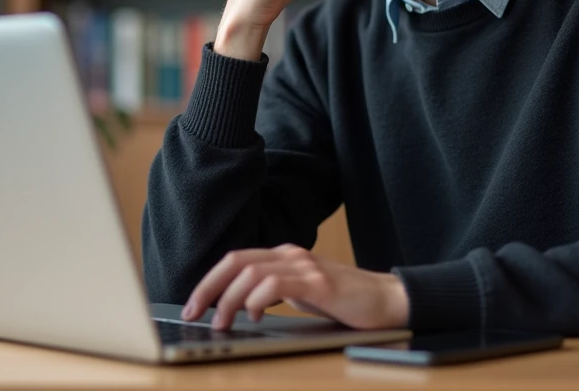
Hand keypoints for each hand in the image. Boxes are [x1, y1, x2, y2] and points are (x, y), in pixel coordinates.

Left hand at [180, 243, 409, 330]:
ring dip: (229, 299)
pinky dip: (258, 299)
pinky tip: (255, 315)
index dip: (209, 281)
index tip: (191, 306)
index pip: (235, 260)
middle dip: (208, 288)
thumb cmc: (344, 301)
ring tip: (222, 324)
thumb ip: (274, 292)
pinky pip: (277, 283)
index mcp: (284, 256)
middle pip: (236, 262)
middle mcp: (291, 255)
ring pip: (251, 273)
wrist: (387, 300)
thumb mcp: (301, 294)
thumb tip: (237, 307)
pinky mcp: (319, 282)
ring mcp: (305, 266)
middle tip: (192, 313)